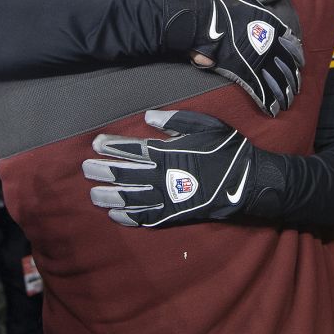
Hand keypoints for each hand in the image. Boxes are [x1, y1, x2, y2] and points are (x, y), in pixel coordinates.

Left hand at [82, 110, 281, 226]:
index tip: (96, 144)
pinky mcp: (174, 215)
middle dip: (103, 171)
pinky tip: (115, 215)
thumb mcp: (205, 124)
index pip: (132, 149)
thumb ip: (175, 120)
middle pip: (125, 174)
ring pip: (130, 197)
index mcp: (168, 152)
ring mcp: (167, 198)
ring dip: (109, 196)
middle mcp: (162, 176)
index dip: (112, 146)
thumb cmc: (227, 149)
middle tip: (85, 169)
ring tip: (93, 194)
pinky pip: (146, 217)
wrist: (247, 182)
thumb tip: (149, 116)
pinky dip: (129, 217)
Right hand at [186, 0, 304, 116]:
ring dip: (284, 95)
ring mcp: (258, 59)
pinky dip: (269, 103)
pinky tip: (273, 111)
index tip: (299, 66)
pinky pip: (261, 92)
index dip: (296, 58)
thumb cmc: (218, 2)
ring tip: (286, 104)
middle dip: (292, 81)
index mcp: (271, 25)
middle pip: (287, 67)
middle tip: (294, 91)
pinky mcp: (244, 73)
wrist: (199, 16)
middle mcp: (269, 43)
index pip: (292, 45)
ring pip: (277, 82)